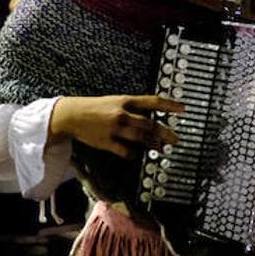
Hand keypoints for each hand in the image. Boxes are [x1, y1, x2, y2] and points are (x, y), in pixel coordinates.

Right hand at [48, 95, 185, 159]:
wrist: (71, 115)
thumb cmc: (95, 108)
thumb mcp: (115, 101)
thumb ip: (133, 107)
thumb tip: (151, 115)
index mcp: (125, 101)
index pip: (153, 101)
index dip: (170, 105)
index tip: (183, 109)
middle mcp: (122, 114)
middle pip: (150, 124)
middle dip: (165, 132)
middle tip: (175, 139)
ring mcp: (115, 128)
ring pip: (141, 137)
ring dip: (153, 144)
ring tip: (161, 148)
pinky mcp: (107, 142)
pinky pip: (125, 151)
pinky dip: (134, 153)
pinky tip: (138, 154)